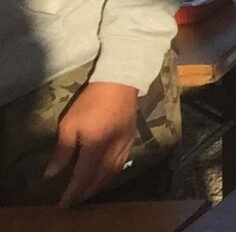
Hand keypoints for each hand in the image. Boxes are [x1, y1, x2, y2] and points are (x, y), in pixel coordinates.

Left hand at [45, 79, 137, 205]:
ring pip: (112, 174)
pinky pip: (121, 165)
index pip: (83, 176)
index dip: (73, 192)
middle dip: (86, 192)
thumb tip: (52, 173)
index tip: (63, 203)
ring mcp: (125, 145)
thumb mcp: (69, 123)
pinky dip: (110, 176)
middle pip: (100, 179)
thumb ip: (62, 150)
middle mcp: (112, 149)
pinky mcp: (131, 140)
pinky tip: (104, 176)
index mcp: (95, 145)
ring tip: (87, 192)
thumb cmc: (90, 102)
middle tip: (74, 200)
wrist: (120, 83)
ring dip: (99, 186)